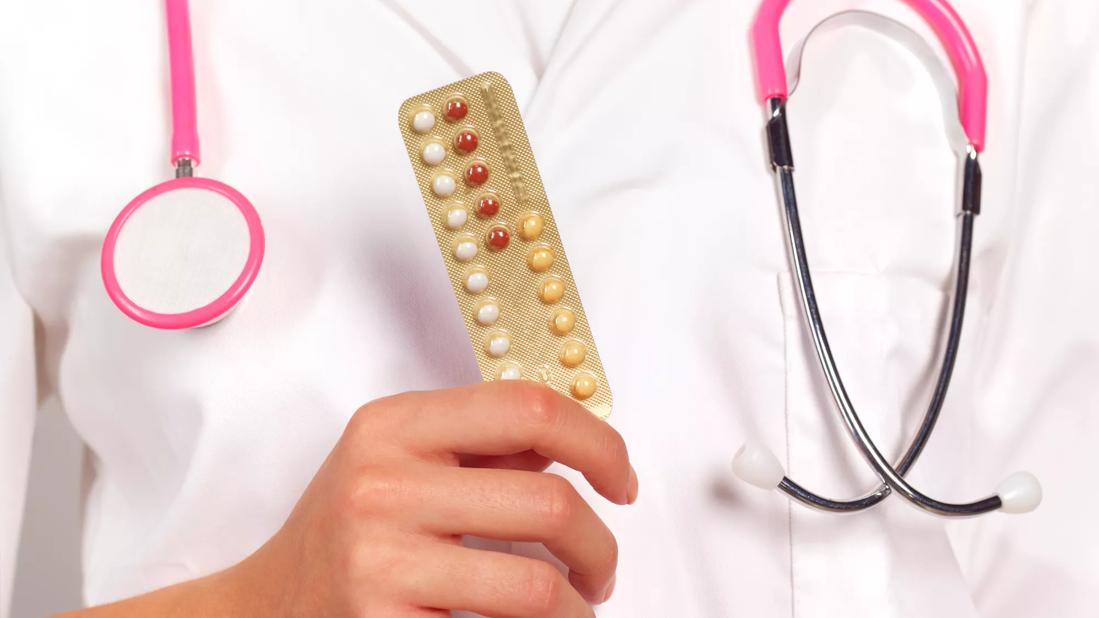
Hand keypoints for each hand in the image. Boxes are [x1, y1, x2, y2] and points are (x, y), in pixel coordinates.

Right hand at [235, 381, 636, 615]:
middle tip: (598, 569)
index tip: (620, 480)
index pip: (527, 408)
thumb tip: (579, 445)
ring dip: (576, 608)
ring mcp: (380, 559)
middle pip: (550, 504)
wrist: (264, 608)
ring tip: (570, 610)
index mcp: (394, 425)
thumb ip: (481, 447)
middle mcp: (382, 483)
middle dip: (599, 547)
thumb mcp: (398, 462)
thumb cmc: (345, 533)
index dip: (597, 442)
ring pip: (537, 586)